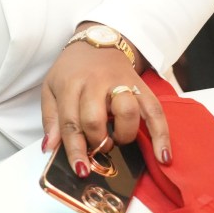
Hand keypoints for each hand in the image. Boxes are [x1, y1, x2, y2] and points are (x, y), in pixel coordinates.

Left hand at [41, 23, 171, 177]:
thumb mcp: (51, 89)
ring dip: (124, 135)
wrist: (97, 43)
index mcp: (70, 84)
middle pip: (96, 119)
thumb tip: (49, 148)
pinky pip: (156, 112)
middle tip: (98, 148)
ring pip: (127, 112)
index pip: (70, 121)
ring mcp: (121, 83)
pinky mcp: (142, 87)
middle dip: (97, 141)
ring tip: (117, 140)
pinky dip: (162, 136)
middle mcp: (96, 83)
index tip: (80, 170)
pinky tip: (163, 157)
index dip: (75, 149)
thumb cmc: (71, 71)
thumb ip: (51, 119)